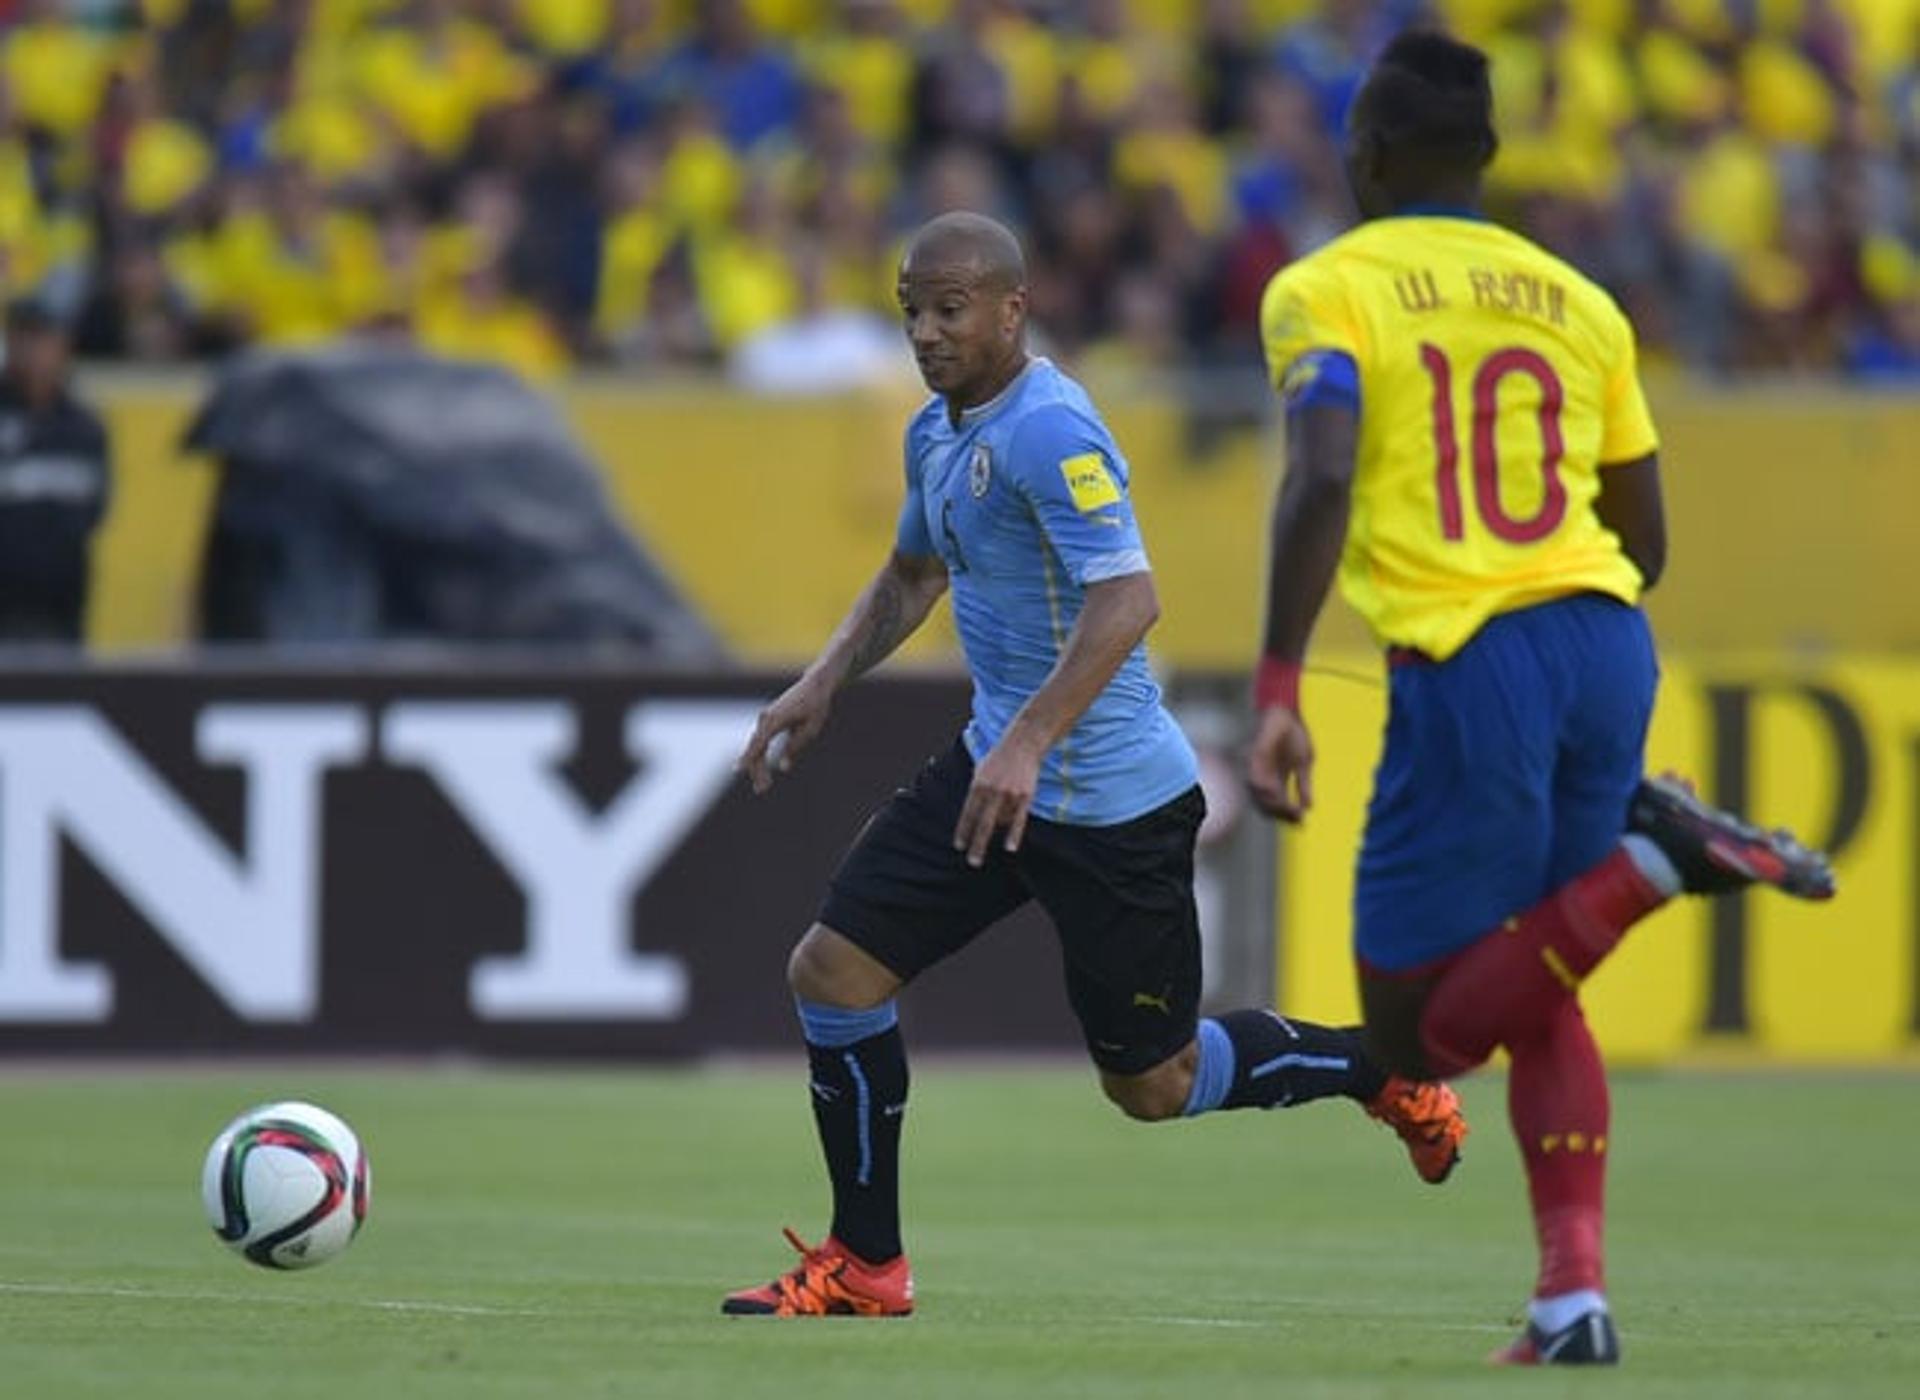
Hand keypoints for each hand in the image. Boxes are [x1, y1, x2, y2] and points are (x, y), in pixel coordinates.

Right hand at [737, 675, 833, 793]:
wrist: (815, 684)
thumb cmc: (816, 706)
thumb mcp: (811, 729)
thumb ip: (795, 747)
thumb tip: (783, 767)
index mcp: (776, 719)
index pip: (759, 742)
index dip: (748, 757)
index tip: (737, 769)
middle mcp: (766, 718)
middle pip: (756, 748)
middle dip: (757, 770)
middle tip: (762, 791)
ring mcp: (766, 718)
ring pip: (757, 746)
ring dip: (758, 766)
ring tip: (764, 786)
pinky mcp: (769, 720)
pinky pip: (761, 741)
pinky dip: (760, 755)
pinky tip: (762, 771)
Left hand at [953, 734, 1043, 866]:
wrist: (1022, 744)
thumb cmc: (998, 759)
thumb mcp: (980, 773)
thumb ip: (975, 794)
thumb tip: (972, 817)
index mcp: (977, 785)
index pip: (968, 814)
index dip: (963, 831)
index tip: (959, 847)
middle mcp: (992, 791)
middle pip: (983, 824)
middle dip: (977, 845)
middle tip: (972, 862)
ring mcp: (1009, 794)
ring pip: (1001, 822)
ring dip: (999, 829)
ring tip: (1000, 825)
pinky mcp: (1024, 797)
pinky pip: (1018, 820)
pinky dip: (1014, 835)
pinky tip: (1009, 848)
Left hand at [1246, 704, 1313, 823]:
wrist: (1287, 712)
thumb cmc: (1294, 735)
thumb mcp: (1304, 763)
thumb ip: (1303, 785)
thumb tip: (1310, 807)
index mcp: (1275, 780)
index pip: (1277, 805)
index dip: (1288, 815)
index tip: (1302, 822)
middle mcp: (1263, 777)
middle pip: (1265, 805)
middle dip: (1281, 814)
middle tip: (1297, 818)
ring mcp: (1257, 768)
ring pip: (1258, 795)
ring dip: (1273, 804)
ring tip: (1288, 808)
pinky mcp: (1255, 756)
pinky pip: (1255, 776)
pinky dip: (1263, 787)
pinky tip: (1275, 792)